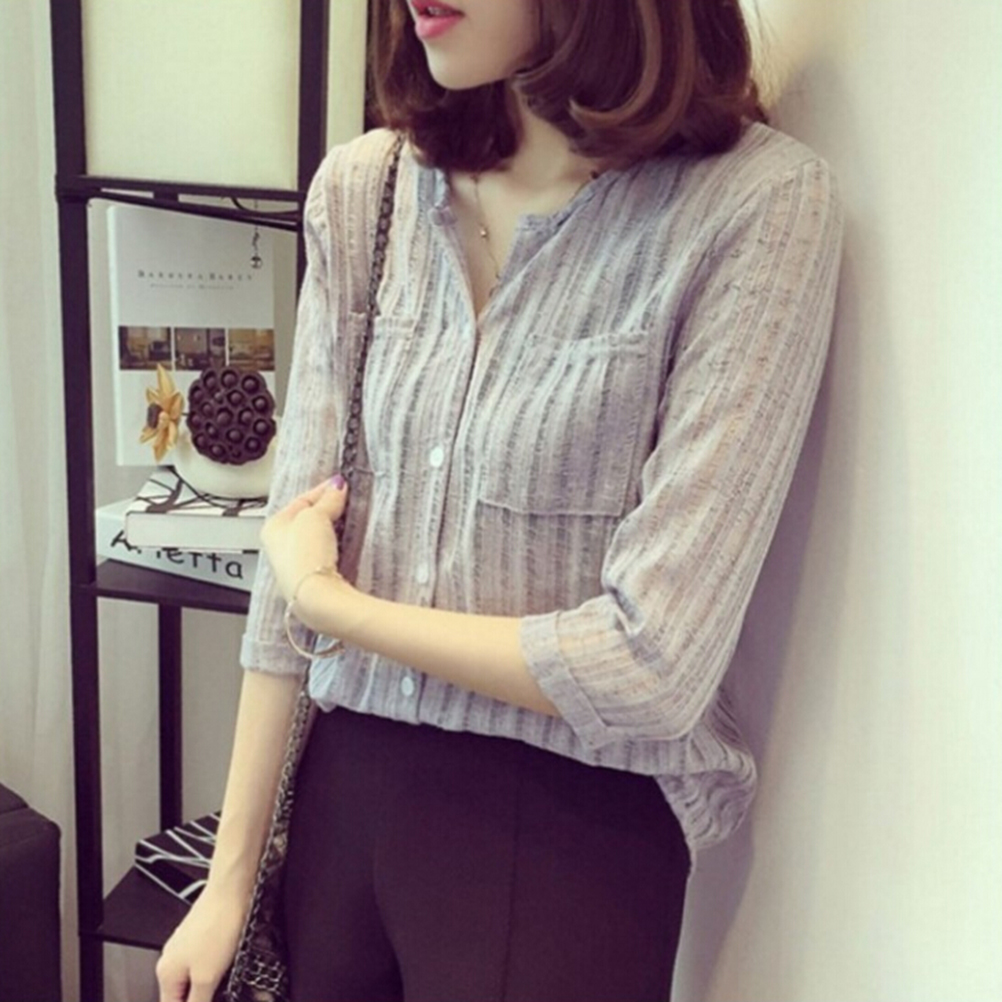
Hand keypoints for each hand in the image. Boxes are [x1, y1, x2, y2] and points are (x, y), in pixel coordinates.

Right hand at [155, 887, 248, 1001]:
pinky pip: (204, 962)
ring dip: (209, 985)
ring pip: (194, 978)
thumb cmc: (218, 925)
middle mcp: (171, 959)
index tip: (209, 1000)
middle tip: (220, 991)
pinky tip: (227, 963)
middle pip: (181, 995)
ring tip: (224, 977)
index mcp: (166, 973)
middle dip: (201, 998)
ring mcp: (185, 945)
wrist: (232, 889)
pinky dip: (214, 968)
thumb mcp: (207, 977)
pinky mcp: (201, 936)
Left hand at [260, 475, 348, 603]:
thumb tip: (337, 487)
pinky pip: (326, 552)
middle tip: (345, 501)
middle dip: (327, 509)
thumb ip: (327, 499)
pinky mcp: (313, 577)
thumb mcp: (315, 516)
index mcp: (272, 527)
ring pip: (317, 536)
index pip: (300, 500)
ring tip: (348, 520)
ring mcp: (297, 563)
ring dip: (332, 527)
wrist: (316, 595)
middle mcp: (280, 546)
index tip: (340, 485)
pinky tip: (344, 543)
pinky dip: (335, 544)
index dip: (322, 490)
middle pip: (308, 518)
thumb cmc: (304, 557)